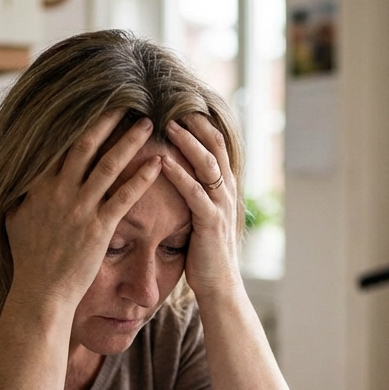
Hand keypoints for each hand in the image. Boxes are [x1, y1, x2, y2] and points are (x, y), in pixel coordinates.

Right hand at [3, 112, 161, 311]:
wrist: (41, 292)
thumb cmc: (29, 259)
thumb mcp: (13, 219)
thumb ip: (20, 194)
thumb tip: (17, 178)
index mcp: (38, 186)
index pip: (59, 144)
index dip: (79, 122)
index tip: (94, 104)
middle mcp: (59, 191)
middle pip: (86, 145)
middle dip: (107, 120)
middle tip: (126, 99)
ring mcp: (80, 208)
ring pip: (109, 165)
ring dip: (130, 141)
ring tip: (148, 124)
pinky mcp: (99, 228)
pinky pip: (125, 196)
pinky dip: (142, 178)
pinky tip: (158, 164)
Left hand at [160, 116, 241, 298]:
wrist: (219, 285)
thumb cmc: (205, 252)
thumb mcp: (202, 216)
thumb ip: (196, 193)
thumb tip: (177, 172)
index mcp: (225, 187)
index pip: (216, 145)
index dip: (200, 124)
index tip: (180, 106)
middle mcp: (227, 191)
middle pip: (215, 146)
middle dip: (194, 124)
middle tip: (173, 104)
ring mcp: (221, 205)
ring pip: (207, 163)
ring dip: (186, 142)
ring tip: (166, 125)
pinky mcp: (210, 221)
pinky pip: (194, 192)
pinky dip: (178, 174)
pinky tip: (161, 162)